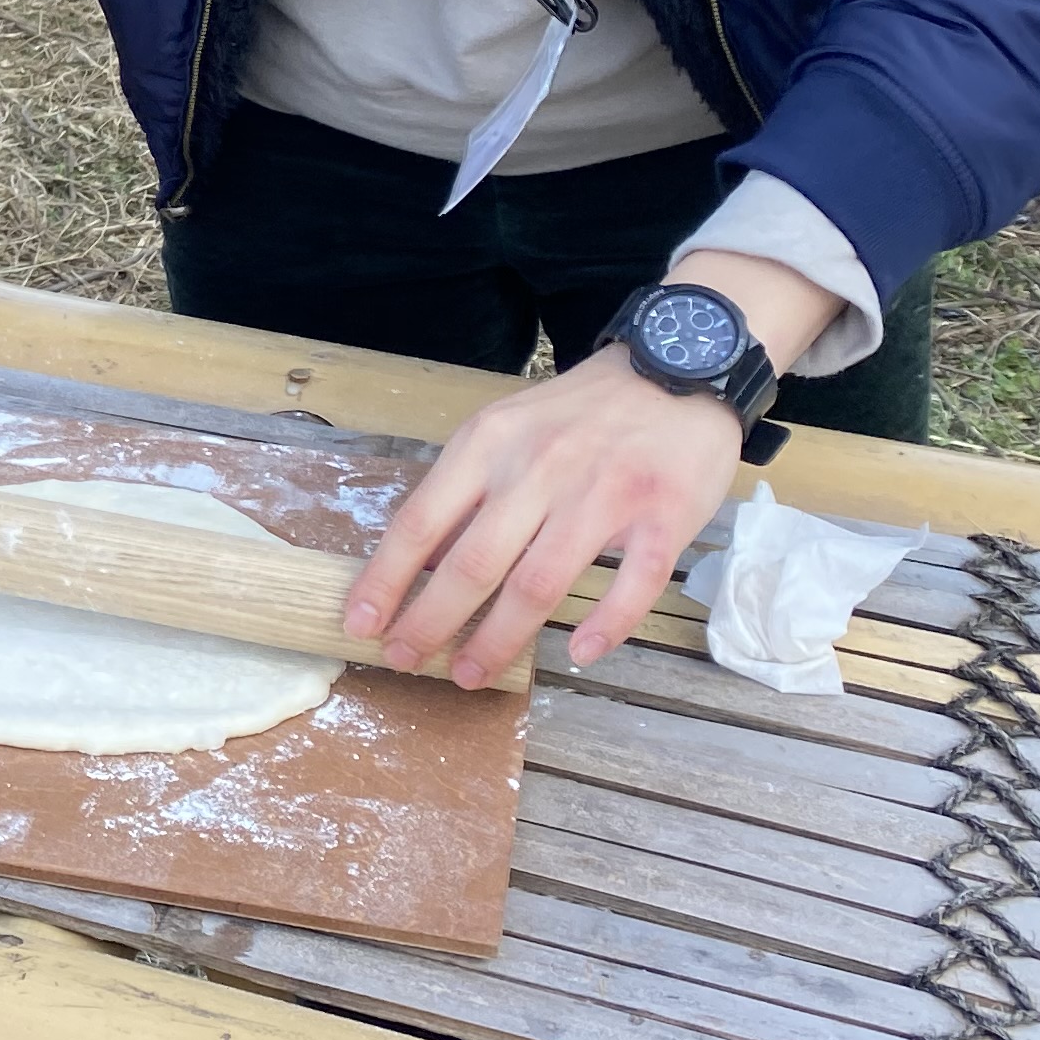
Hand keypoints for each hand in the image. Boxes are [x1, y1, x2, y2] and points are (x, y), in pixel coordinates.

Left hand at [345, 347, 745, 687]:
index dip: (386, 580)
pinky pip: (632, 586)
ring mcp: (604, 494)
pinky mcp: (664, 515)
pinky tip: (580, 655)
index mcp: (489, 444)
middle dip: (430, 622)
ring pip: (539, 583)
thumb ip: (467, 489)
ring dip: (499, 638)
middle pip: (472, 563)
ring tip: (472, 673)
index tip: (361, 623)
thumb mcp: (506, 428)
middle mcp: (539, 469)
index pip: (421, 523)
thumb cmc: (582, 411)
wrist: (678, 367)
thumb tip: (420, 562)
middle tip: (406, 660)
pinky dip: (605, 627)